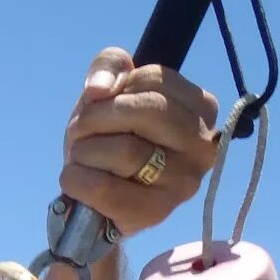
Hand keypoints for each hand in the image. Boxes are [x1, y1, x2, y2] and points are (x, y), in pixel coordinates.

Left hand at [60, 47, 220, 241]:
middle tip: (81, 132)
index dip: (116, 89)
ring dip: (83, 151)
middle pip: (146, 112)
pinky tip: (75, 180)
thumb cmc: (108, 137)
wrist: (95, 196)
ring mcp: (184, 183)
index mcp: (202, 108)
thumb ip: (109, 65)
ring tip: (81, 157)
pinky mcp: (155, 213)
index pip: (155, 78)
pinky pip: (104, 189)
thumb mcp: (108, 91)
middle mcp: (203, 145)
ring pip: (124, 152)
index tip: (103, 105)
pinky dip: (76, 180)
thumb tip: (100, 87)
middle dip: (97, 118)